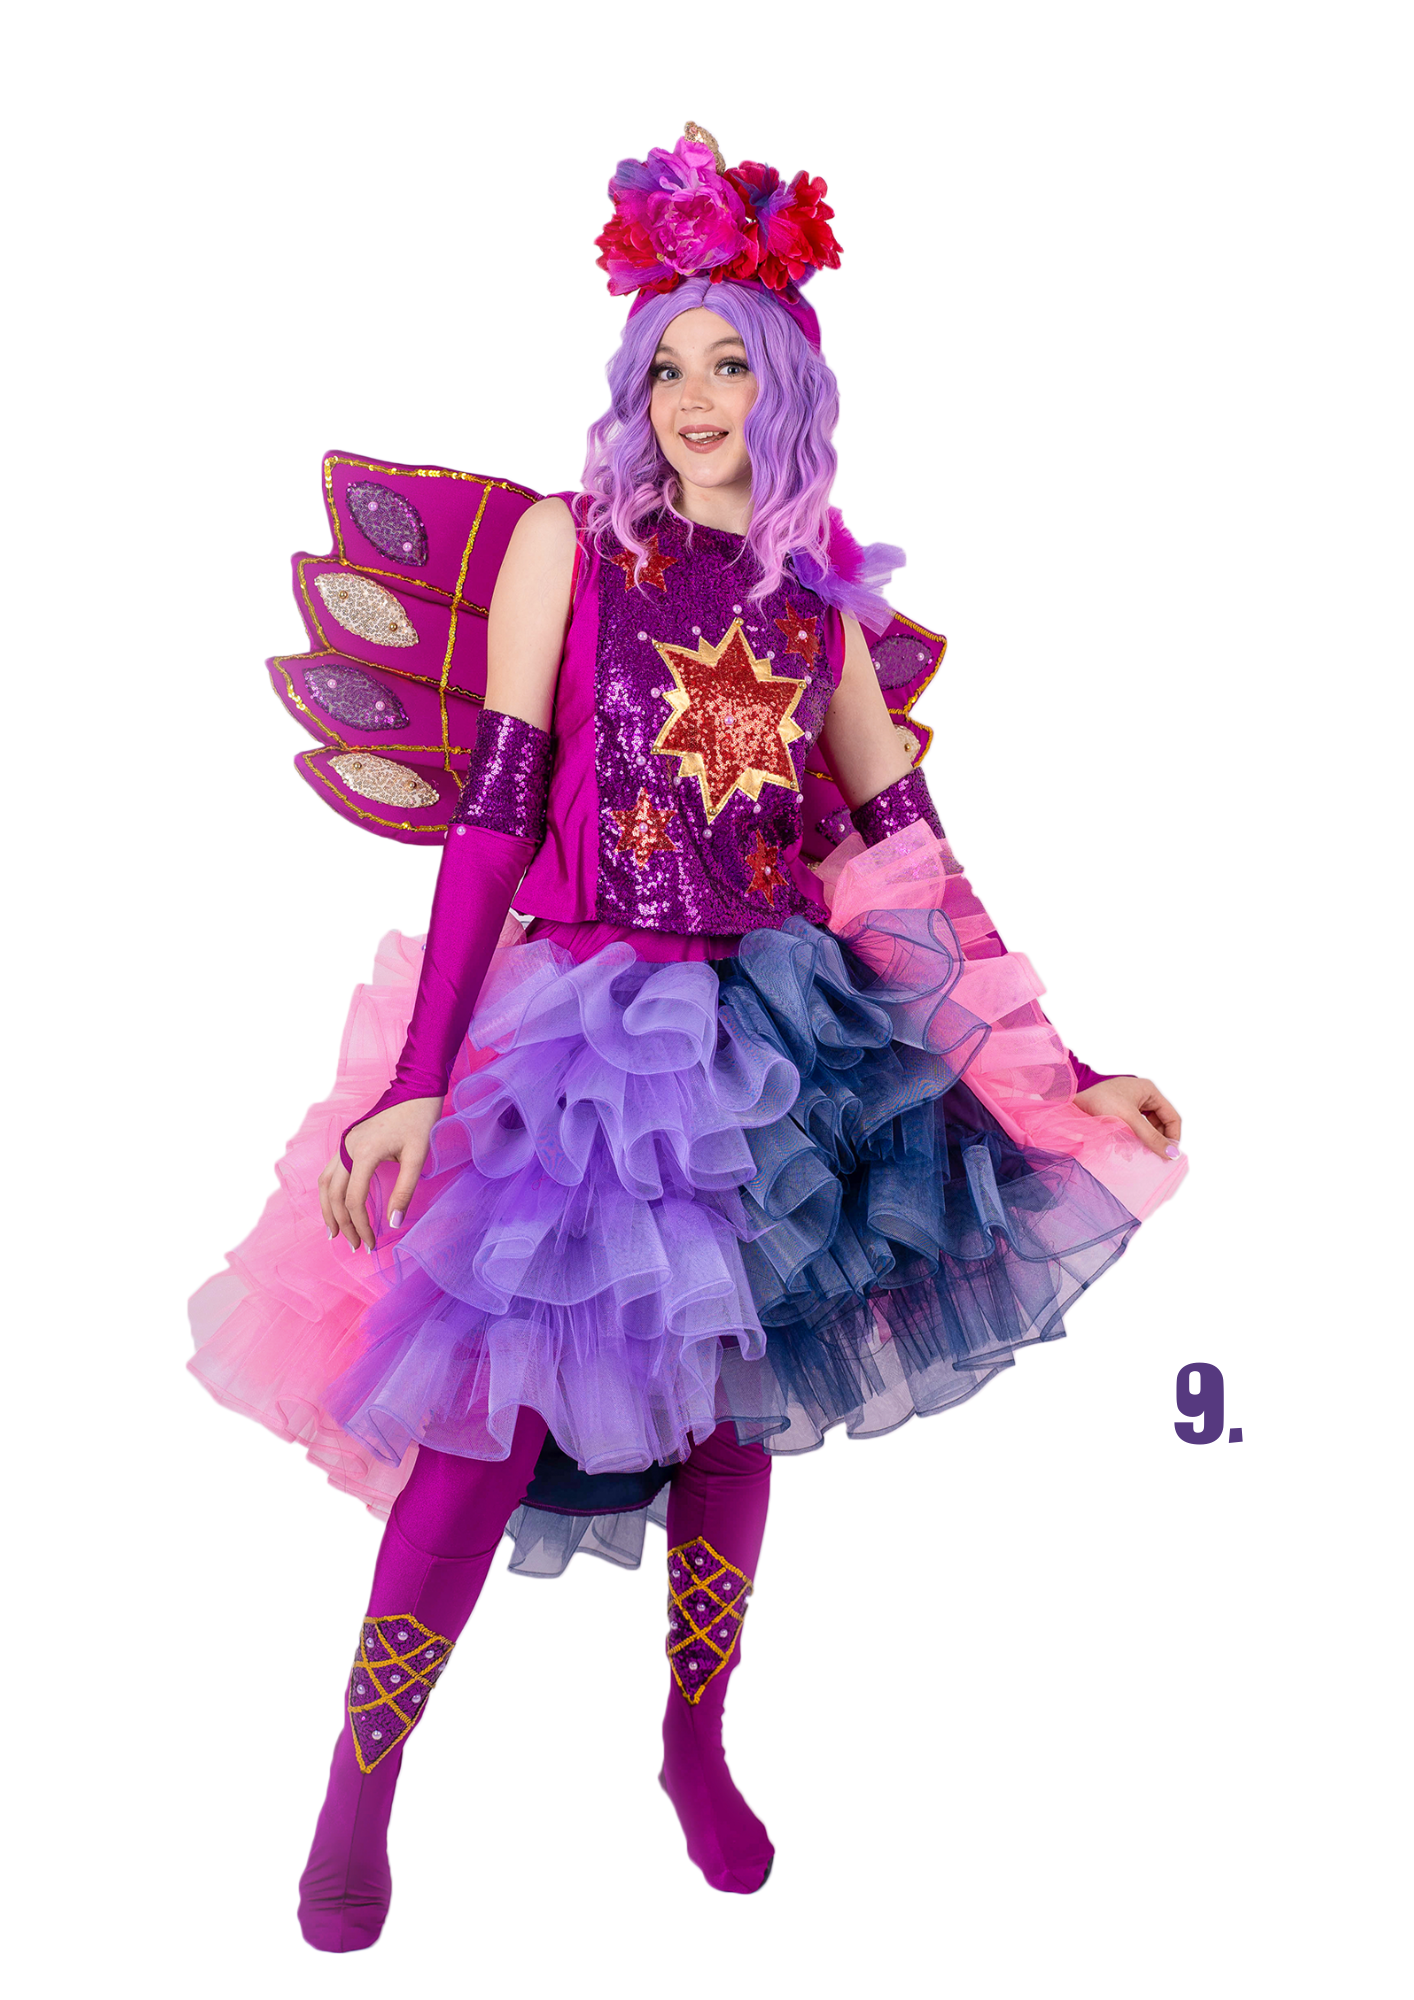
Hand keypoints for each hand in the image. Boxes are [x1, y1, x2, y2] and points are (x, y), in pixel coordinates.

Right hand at [317, 1097, 442, 1251]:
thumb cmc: (418, 1122)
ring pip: (324, 1184)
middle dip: (342, 1223)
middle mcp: (347, 1149)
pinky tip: (334, 1207)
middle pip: (334, 1195)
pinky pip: (328, 1173)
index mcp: (364, 1153)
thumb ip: (404, 1191)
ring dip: (328, 1210)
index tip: (372, 1243)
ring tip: (334, 1233)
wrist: (414, 1091)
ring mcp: (343, 1145)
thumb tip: (393, 1223)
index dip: (360, 1225)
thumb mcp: (417, 1157)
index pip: (354, 1199)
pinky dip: (329, 1194)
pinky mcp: (346, 1144)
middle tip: (354, 1245)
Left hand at [1074, 1076, 1181, 1159]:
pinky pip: (1133, 1128)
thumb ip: (1151, 1137)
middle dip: (1157, 1140)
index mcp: (1149, 1091)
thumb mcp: (1129, 1119)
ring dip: (1144, 1141)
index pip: (1172, 1117)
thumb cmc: (1100, 1102)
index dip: (1173, 1137)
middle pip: (1160, 1123)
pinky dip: (1132, 1139)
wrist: (1069, 1099)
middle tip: (1154, 1158)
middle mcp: (1142, 1095)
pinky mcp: (1117, 1112)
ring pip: (1146, 1127)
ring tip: (1139, 1154)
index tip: (1168, 1155)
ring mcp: (1129, 1103)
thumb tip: (1173, 1153)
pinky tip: (1126, 1150)